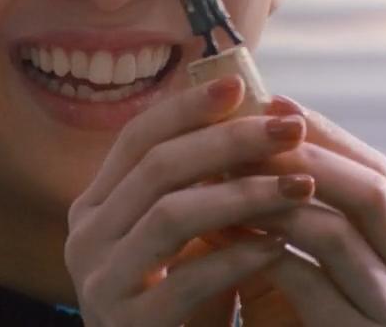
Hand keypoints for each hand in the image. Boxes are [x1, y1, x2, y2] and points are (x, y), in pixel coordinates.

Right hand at [64, 75, 318, 326]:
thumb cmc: (190, 303)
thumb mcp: (190, 234)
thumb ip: (203, 181)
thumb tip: (254, 103)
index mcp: (96, 206)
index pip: (137, 138)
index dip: (187, 107)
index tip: (242, 84)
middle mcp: (85, 238)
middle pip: (157, 167)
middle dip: (230, 141)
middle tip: (290, 128)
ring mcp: (100, 282)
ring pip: (171, 215)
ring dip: (243, 194)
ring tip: (301, 184)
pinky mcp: (126, 325)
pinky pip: (187, 279)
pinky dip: (239, 257)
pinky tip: (281, 247)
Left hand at [208, 96, 385, 326]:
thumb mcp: (305, 271)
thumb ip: (292, 219)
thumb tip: (241, 143)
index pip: (376, 170)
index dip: (323, 131)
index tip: (269, 101)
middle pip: (371, 188)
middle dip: (302, 154)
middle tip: (245, 132)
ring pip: (337, 231)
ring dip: (271, 197)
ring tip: (222, 177)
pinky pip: (309, 283)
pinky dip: (261, 251)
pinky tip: (221, 235)